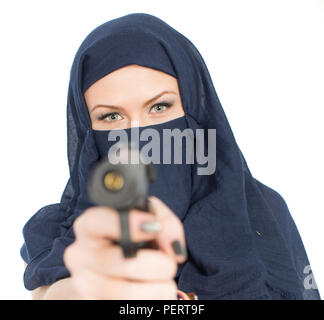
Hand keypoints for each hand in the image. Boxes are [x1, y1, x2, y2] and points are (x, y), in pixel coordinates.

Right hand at [63, 196, 186, 299]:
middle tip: (169, 264)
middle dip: (157, 265)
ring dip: (157, 289)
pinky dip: (150, 302)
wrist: (113, 275)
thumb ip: (165, 223)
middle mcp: (80, 254)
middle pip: (120, 262)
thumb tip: (173, 247)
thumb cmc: (133, 242)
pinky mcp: (89, 303)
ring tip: (164, 283)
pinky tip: (151, 294)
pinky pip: (125, 309)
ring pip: (124, 293)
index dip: (128, 224)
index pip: (96, 222)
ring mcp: (82, 283)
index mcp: (89, 227)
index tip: (155, 227)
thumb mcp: (148, 221)